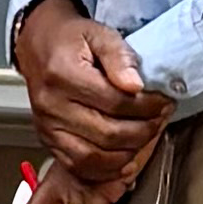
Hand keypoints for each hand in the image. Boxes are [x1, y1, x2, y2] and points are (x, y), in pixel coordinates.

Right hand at [12, 0, 170, 184]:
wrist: (38, 46)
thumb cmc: (71, 40)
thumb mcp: (99, 34)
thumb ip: (120, 56)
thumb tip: (136, 86)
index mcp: (63, 74)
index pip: (115, 102)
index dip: (147, 106)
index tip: (164, 102)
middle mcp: (51, 105)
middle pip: (108, 134)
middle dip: (143, 130)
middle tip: (159, 119)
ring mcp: (47, 127)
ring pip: (95, 157)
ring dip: (128, 152)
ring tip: (145, 136)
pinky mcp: (48, 141)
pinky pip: (79, 166)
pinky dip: (107, 168)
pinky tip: (124, 156)